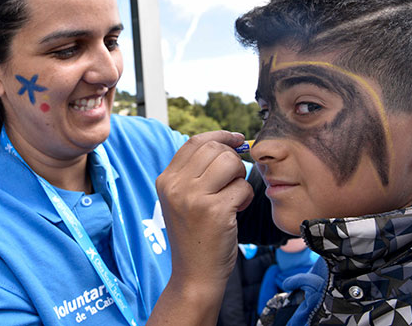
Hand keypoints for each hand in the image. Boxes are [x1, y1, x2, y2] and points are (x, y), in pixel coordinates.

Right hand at [152, 130, 252, 321]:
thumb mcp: (184, 200)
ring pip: (230, 163)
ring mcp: (193, 198)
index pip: (195, 142)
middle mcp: (175, 186)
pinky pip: (242, 187)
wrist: (194, 274)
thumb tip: (228, 142)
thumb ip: (196, 172)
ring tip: (234, 196)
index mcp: (166, 180)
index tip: (237, 139)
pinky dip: (246, 197)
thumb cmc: (196, 236)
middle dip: (233, 160)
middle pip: (214, 149)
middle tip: (235, 180)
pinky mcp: (214, 211)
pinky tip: (236, 211)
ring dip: (240, 177)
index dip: (220, 136)